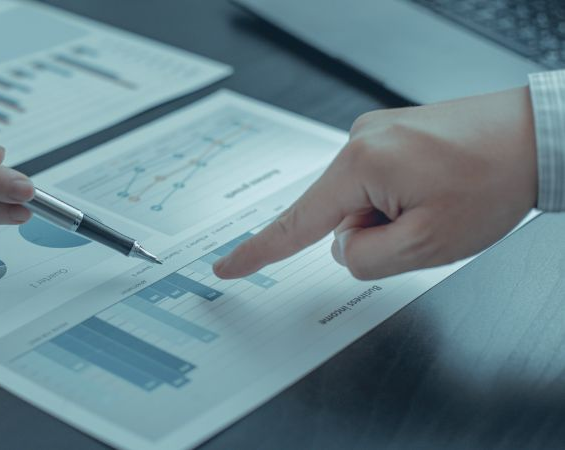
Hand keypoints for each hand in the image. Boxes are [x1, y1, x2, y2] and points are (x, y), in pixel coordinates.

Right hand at [214, 87, 536, 279]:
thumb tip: (342, 248)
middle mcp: (360, 140)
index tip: (226, 266)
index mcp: (360, 165)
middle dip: (374, 232)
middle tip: (428, 222)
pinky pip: (379, 182)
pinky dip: (401, 197)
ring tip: (441, 200)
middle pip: (339, 216)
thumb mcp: (427, 245)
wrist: (539, 136)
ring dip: (393, 215)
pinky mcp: (391, 132)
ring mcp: (376, 132)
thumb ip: (365, 259)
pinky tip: (437, 187)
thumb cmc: (494, 180)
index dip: (257, 251)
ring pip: (362, 202)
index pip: (295, 222)